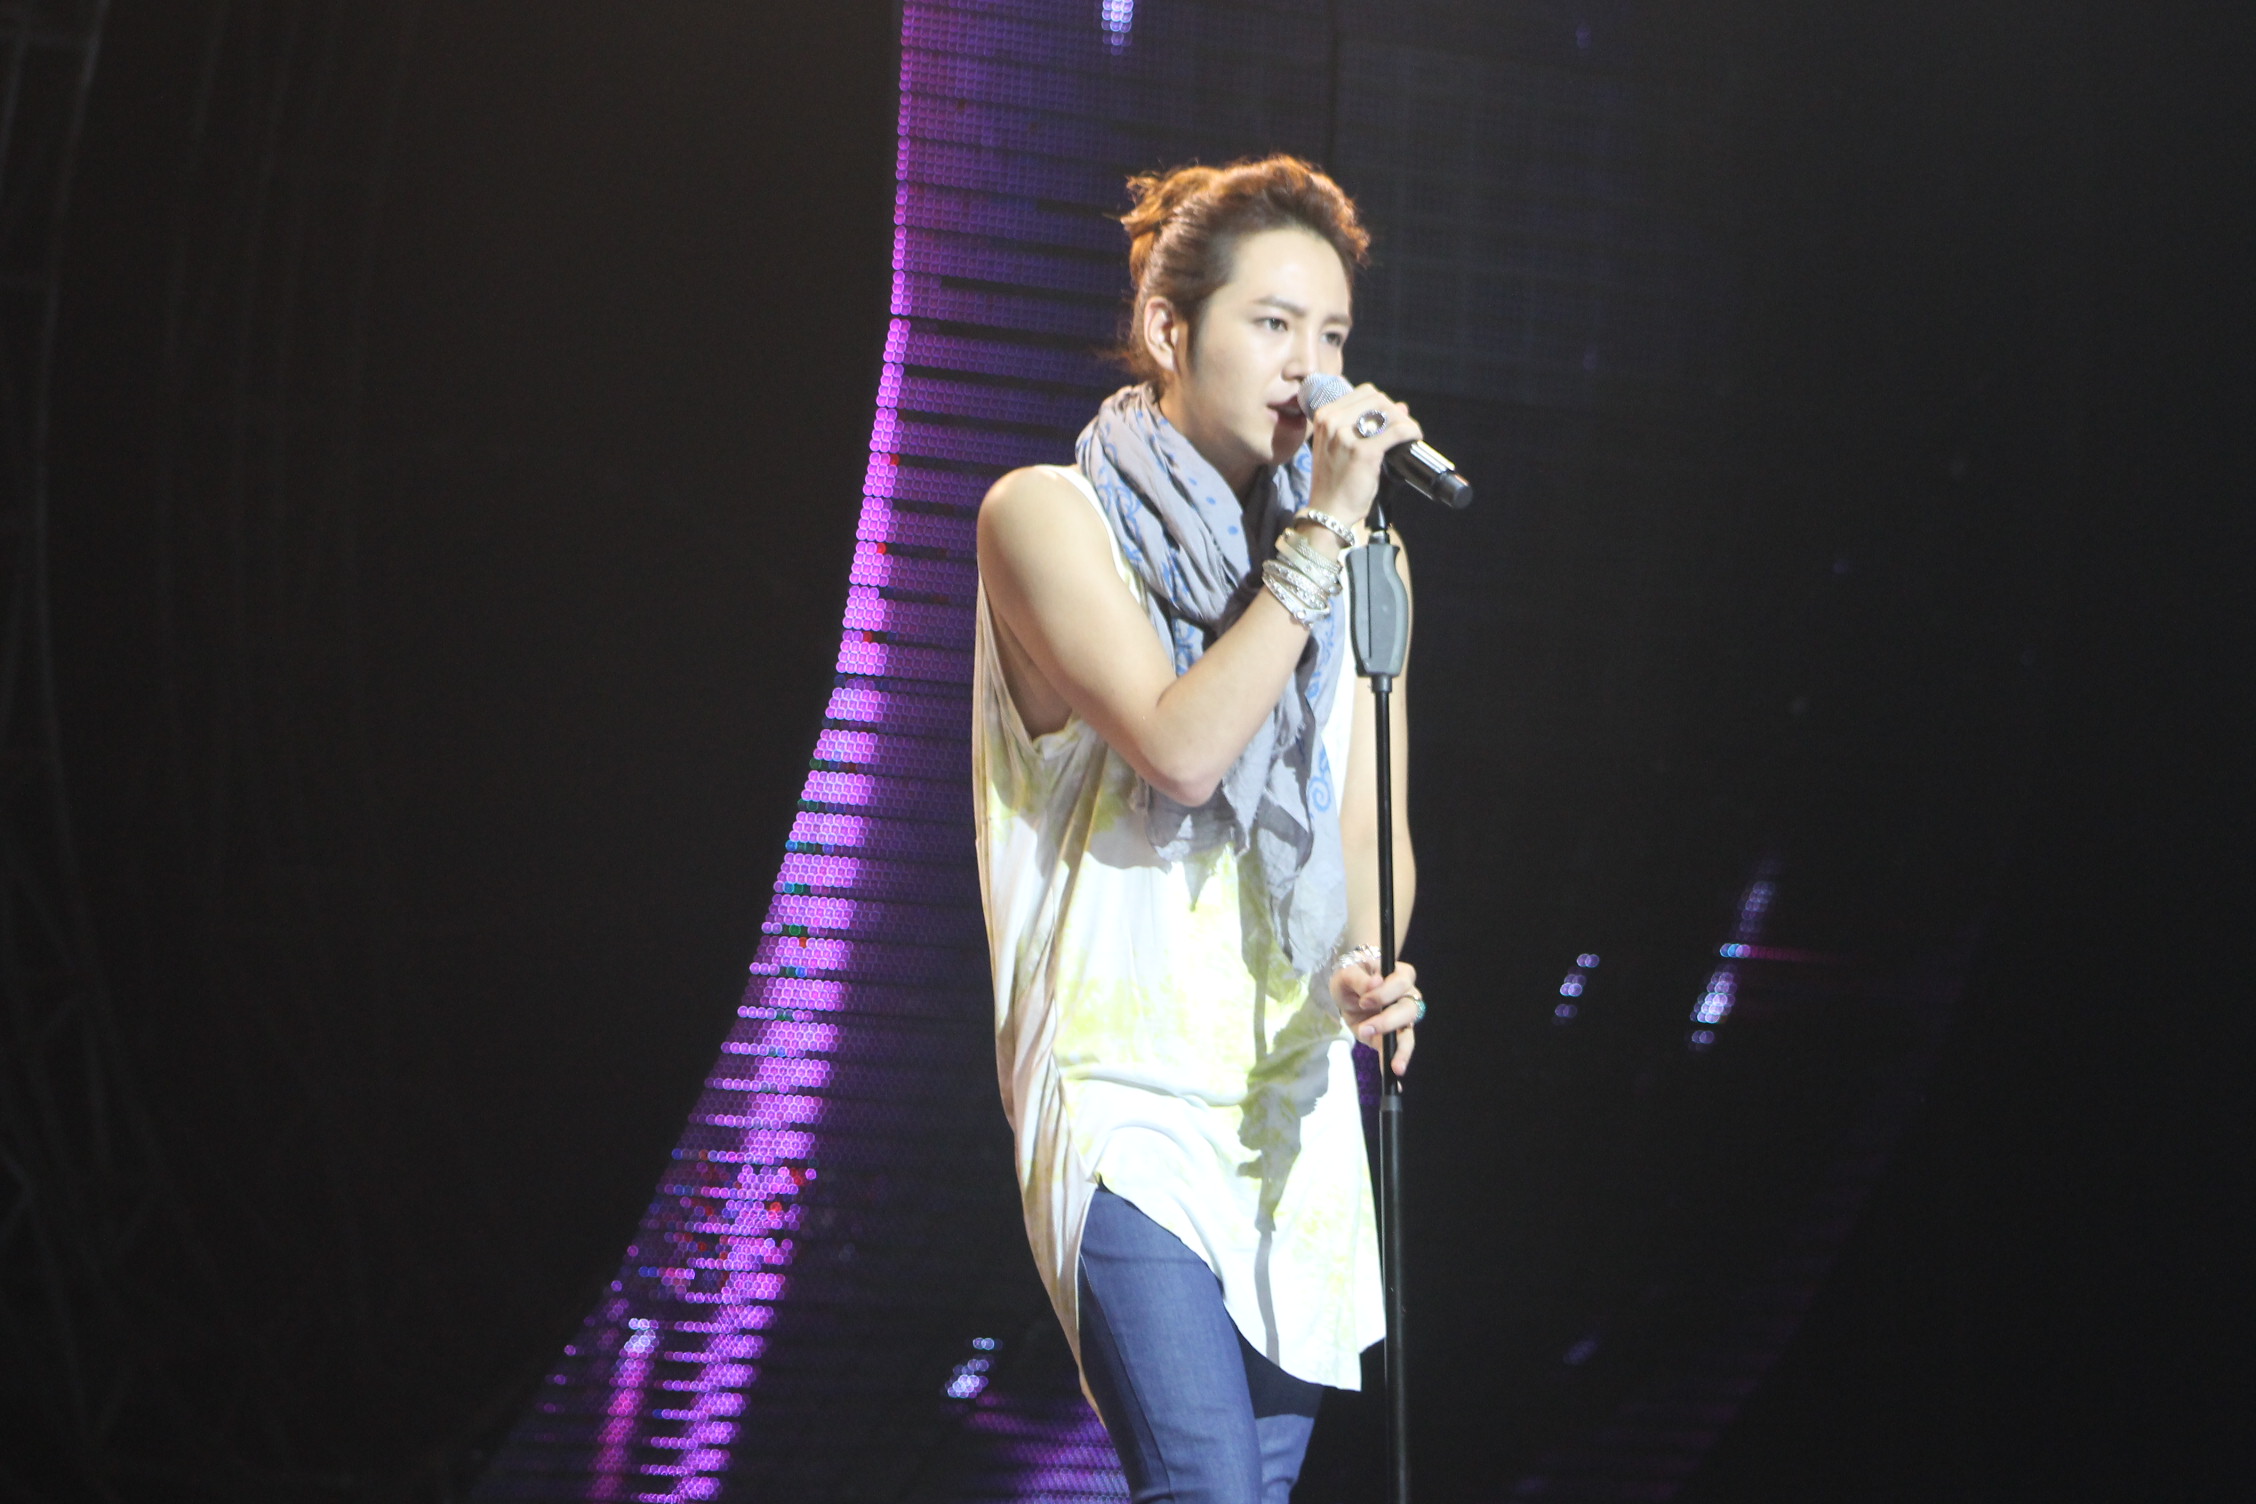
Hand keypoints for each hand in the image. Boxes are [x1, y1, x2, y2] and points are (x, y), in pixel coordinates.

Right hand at [1305, 383, 1422, 531]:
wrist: (1327, 512)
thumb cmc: (1334, 482)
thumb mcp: (1340, 447)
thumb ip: (1364, 425)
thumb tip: (1401, 407)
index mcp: (1324, 416)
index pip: (1364, 393)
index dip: (1383, 404)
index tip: (1391, 419)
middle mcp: (1332, 421)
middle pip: (1377, 399)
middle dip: (1395, 412)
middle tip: (1403, 429)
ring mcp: (1346, 435)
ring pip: (1389, 411)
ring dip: (1405, 421)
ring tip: (1410, 435)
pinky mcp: (1364, 451)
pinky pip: (1397, 431)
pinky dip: (1410, 432)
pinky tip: (1414, 439)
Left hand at [1332, 952, 1419, 1076]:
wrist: (1346, 992)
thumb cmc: (1351, 978)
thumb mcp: (1347, 974)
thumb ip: (1359, 979)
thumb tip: (1376, 983)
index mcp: (1399, 975)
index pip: (1401, 982)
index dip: (1385, 993)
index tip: (1365, 1000)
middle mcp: (1407, 997)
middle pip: (1409, 1010)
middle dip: (1389, 1021)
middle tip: (1365, 1028)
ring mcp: (1402, 1019)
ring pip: (1409, 1034)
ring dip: (1400, 1050)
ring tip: (1394, 1067)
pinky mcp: (1391, 1037)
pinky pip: (1396, 1051)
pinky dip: (1396, 1064)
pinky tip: (1394, 1079)